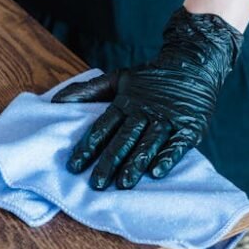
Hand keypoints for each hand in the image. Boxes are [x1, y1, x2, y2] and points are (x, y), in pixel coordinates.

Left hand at [51, 5, 243, 189]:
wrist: (193, 64)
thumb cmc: (152, 78)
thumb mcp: (119, 78)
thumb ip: (88, 91)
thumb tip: (55, 101)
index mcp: (126, 102)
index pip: (103, 126)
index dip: (88, 146)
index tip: (74, 165)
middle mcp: (144, 112)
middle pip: (124, 139)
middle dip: (109, 161)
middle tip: (96, 183)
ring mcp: (167, 119)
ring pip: (148, 143)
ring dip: (135, 163)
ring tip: (124, 184)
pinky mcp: (188, 127)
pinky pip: (177, 144)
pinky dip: (167, 157)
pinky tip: (157, 172)